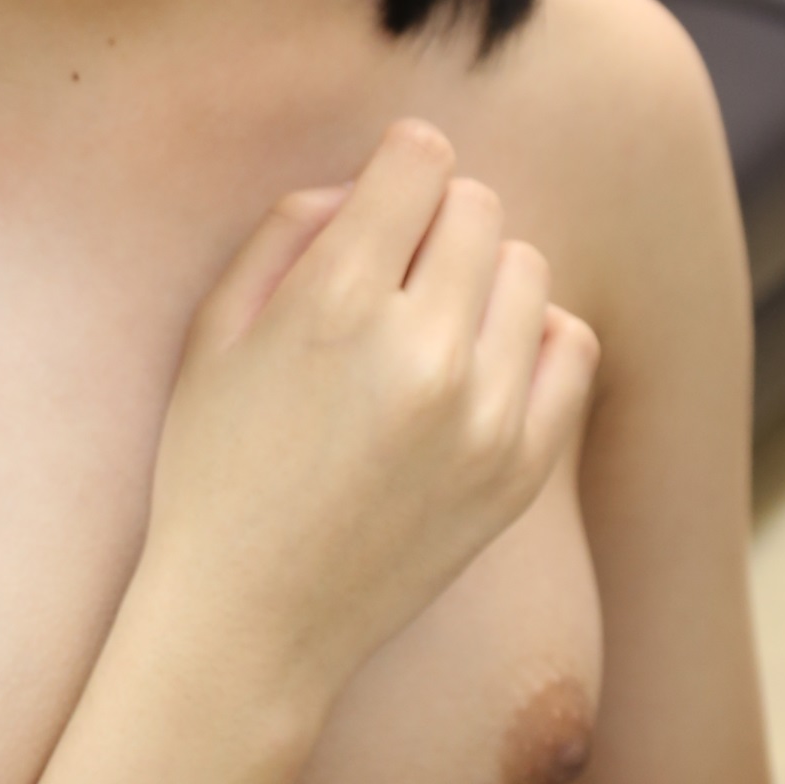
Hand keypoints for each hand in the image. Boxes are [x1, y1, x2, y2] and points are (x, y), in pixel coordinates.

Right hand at [140, 120, 600, 709]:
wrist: (251, 623)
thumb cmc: (216, 467)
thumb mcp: (213, 330)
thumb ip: (287, 228)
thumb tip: (364, 184)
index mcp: (336, 303)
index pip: (420, 159)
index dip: (395, 167)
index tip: (379, 204)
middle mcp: (423, 351)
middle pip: (477, 207)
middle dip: (433, 220)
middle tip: (393, 275)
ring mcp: (484, 415)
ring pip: (528, 268)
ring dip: (482, 276)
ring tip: (432, 325)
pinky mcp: (521, 469)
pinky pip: (571, 345)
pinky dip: (533, 336)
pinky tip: (481, 364)